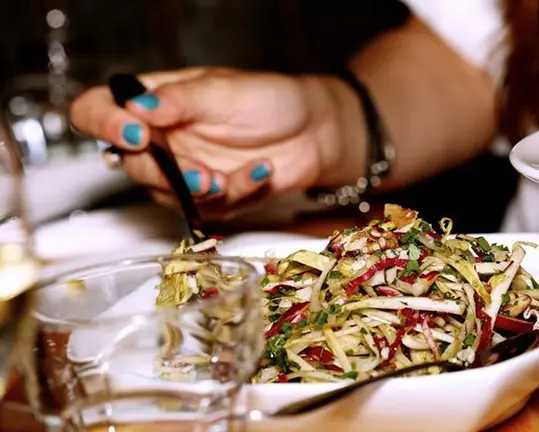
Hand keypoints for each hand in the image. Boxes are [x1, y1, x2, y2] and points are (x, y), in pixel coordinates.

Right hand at [70, 67, 365, 219]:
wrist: (315, 131)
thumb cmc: (270, 100)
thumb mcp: (223, 91)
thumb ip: (179, 101)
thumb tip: (135, 106)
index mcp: (153, 102)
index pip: (98, 110)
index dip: (103, 124)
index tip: (134, 134)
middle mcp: (160, 139)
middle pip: (129, 164)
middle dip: (160, 172)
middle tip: (197, 172)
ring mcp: (183, 171)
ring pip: (165, 195)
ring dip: (198, 190)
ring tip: (227, 177)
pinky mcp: (211, 198)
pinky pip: (208, 209)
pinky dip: (237, 192)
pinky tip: (262, 170)